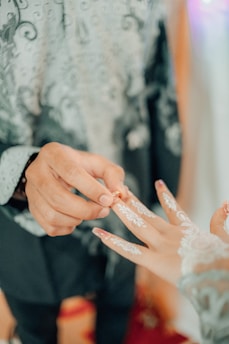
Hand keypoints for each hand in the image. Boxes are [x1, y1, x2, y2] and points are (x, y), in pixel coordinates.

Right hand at [24, 142, 127, 235]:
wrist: (54, 170)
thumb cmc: (79, 166)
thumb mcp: (97, 163)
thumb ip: (112, 174)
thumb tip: (120, 194)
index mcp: (53, 154)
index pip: (71, 173)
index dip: (91, 189)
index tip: (109, 200)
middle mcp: (36, 171)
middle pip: (59, 198)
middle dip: (86, 209)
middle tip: (104, 211)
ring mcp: (31, 191)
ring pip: (53, 215)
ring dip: (77, 219)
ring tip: (89, 213)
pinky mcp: (32, 208)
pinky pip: (49, 226)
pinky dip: (67, 227)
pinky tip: (76, 218)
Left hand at [92, 180, 228, 284]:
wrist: (223, 277)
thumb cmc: (223, 260)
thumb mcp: (222, 238)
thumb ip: (219, 220)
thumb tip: (226, 203)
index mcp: (185, 231)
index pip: (173, 209)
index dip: (165, 196)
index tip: (158, 182)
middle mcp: (170, 235)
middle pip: (147, 214)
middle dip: (132, 201)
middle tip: (120, 188)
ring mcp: (161, 246)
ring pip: (137, 225)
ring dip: (123, 212)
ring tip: (110, 200)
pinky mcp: (155, 262)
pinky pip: (130, 251)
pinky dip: (114, 243)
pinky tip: (100, 234)